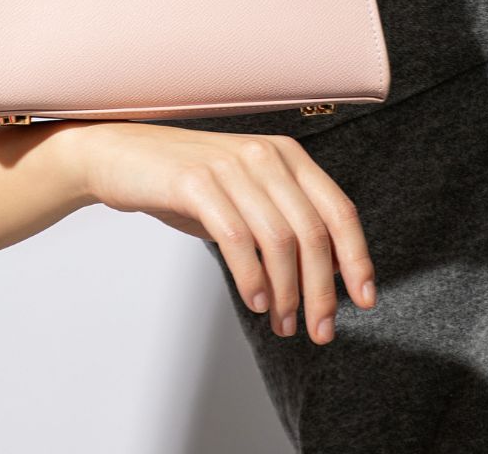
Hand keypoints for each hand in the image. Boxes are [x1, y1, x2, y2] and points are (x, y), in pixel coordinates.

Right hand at [73, 121, 377, 344]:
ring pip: (279, 239)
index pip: (339, 210)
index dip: (357, 258)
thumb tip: (327, 277)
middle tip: (319, 331)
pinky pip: (236, 237)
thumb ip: (284, 222)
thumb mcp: (245, 196)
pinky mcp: (196, 181)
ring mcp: (230, 166)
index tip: (365, 300)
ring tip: (281, 323)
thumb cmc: (188, 184)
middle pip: (313, 232)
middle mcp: (264, 155)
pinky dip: (251, 276)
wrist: (122, 156)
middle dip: (322, 290)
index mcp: (286, 155)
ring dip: (287, 292)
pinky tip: (255, 301)